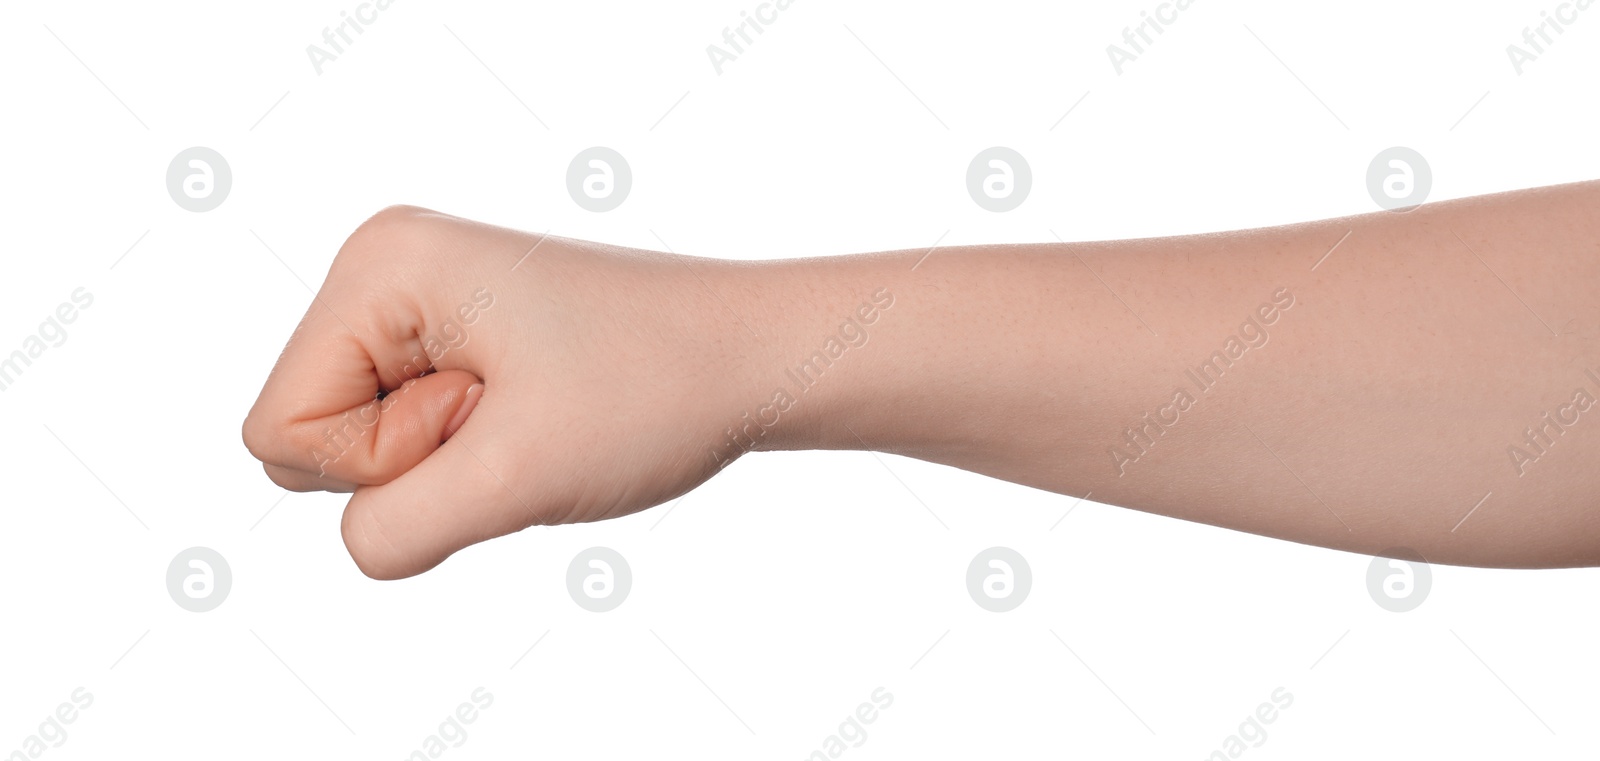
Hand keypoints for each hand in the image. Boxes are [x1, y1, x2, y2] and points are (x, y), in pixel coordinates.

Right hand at [243, 206, 767, 578]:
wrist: (755, 357)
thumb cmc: (657, 392)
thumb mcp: (516, 478)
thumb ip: (398, 527)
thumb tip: (360, 542)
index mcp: (380, 267)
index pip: (280, 429)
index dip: (382, 463)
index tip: (489, 416)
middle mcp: (385, 267)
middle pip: (306, 435)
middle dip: (410, 461)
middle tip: (517, 416)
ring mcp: (418, 298)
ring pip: (356, 444)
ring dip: (444, 461)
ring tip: (531, 413)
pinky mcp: (452, 334)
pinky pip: (405, 435)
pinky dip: (466, 452)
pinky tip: (534, 416)